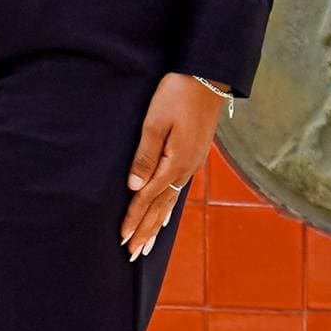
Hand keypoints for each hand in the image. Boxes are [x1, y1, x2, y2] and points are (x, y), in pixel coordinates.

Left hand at [122, 71, 228, 258]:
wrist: (208, 77)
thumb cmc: (177, 94)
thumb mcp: (156, 122)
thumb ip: (145, 155)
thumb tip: (134, 188)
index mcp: (175, 163)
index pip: (149, 198)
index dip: (134, 219)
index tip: (123, 239)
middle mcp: (186, 170)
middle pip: (161, 207)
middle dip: (146, 231)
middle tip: (132, 254)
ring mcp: (191, 165)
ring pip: (170, 202)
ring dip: (157, 224)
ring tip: (147, 244)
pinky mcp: (193, 157)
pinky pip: (178, 190)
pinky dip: (168, 208)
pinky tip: (165, 215)